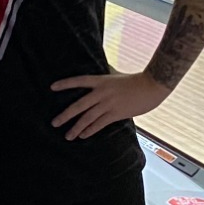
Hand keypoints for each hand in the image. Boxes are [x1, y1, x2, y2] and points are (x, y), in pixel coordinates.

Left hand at [49, 69, 168, 140]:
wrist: (151, 86)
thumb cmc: (135, 80)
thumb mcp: (116, 75)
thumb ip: (105, 76)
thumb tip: (100, 68)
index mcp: (101, 80)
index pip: (79, 81)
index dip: (65, 83)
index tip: (52, 87)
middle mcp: (101, 92)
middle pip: (79, 105)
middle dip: (65, 115)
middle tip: (54, 123)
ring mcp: (108, 104)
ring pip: (88, 117)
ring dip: (76, 127)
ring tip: (67, 135)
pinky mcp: (116, 113)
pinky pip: (100, 124)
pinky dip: (90, 130)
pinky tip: (82, 136)